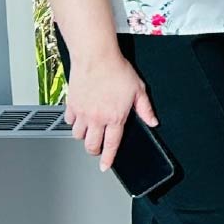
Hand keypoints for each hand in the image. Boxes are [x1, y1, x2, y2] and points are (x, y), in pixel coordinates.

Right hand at [63, 51, 156, 172]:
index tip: (105, 166)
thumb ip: (145, 109)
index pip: (112, 145)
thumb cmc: (117, 71)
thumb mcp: (139, 90)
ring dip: (84, 136)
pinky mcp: (71, 105)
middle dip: (95, 150)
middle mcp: (96, 118)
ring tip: (91, 131)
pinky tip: (81, 117)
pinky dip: (74, 122)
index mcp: (115, 117)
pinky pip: (70, 121)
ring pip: (78, 135)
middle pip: (91, 145)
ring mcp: (82, 113)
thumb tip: (153, 121)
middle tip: (98, 148)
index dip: (108, 158)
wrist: (96, 58)